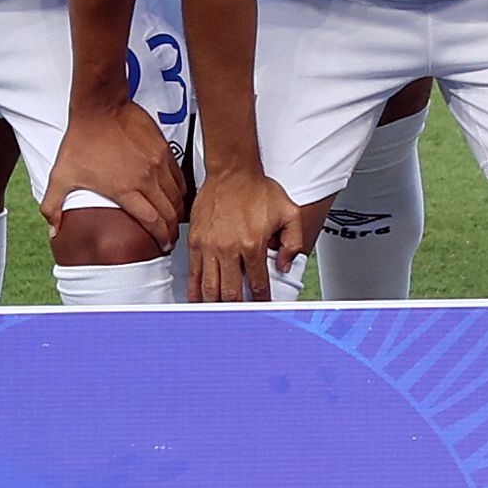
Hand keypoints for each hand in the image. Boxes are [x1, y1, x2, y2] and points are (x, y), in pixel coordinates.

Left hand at [41, 96, 184, 247]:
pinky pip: (178, 177)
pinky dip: (180, 191)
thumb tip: (54, 230)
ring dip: (178, 211)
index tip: (162, 246)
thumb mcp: (61, 175)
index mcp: (124, 189)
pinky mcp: (163, 150)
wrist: (100, 107)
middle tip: (171, 238)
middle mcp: (145, 179)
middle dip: (173, 230)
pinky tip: (177, 196)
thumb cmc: (82, 139)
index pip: (152, 221)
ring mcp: (158, 164)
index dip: (160, 237)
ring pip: (177, 195)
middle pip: (169, 212)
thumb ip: (54, 206)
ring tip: (175, 221)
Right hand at [189, 166, 297, 301]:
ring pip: (210, 287)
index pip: (257, 283)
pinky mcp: (195, 242)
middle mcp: (228, 248)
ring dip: (216, 304)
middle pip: (231, 292)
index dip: (261, 299)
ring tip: (220, 314)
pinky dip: (195, 291)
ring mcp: (209, 247)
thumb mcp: (289, 212)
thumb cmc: (256, 189)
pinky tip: (198, 300)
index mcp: (252, 244)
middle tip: (241, 316)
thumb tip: (286, 265)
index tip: (262, 305)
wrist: (232, 171)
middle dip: (237, 308)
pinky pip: (193, 274)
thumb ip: (294, 241)